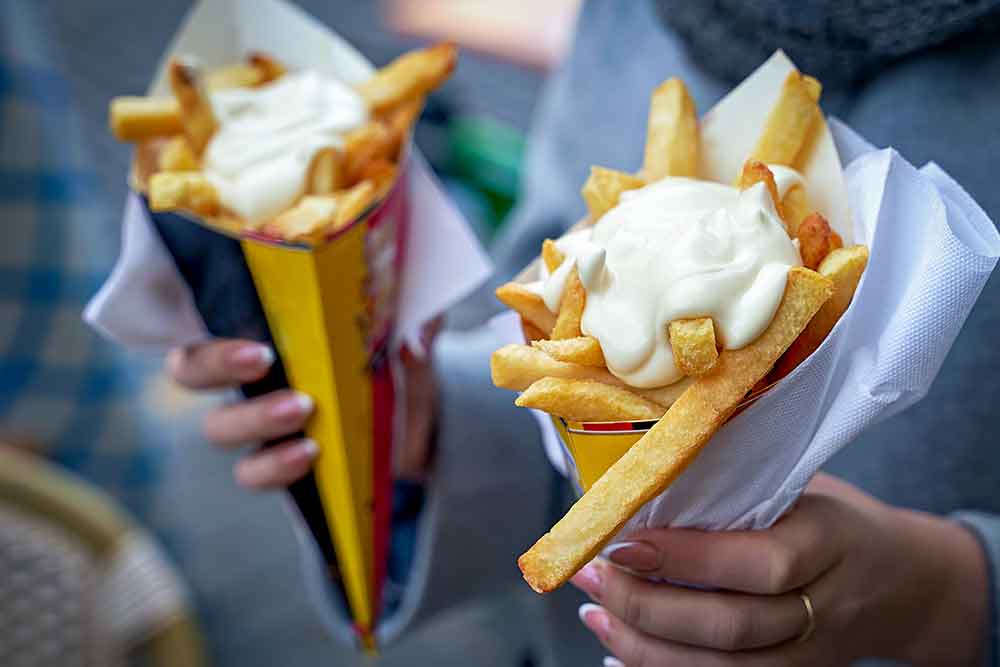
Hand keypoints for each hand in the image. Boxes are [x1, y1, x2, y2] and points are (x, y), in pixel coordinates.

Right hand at [167, 324, 439, 489]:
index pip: (210, 312)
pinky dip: (274, 466)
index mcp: (269, 326)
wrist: (421, 425)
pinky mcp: (275, 464)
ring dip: (253, 417)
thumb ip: (413, 324)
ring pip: (219, 426)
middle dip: (216, 362)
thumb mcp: (409, 334)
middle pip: (191, 369)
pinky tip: (309, 454)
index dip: (204, 319)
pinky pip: (252, 472)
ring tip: (302, 410)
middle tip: (263, 361)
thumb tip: (414, 335)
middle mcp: (250, 373)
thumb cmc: (399, 361)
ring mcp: (258, 422)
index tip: (255, 335)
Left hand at [571, 474, 987, 665]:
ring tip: (595, 614)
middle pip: (732, 626)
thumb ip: (736, 486)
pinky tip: (621, 652)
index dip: (685, 558)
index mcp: (827, 541)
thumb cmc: (833, 520)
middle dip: (647, 606)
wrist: (903, 582)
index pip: (759, 562)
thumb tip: (641, 478)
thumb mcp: (801, 487)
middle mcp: (821, 606)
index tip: (622, 542)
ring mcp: (810, 654)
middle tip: (592, 577)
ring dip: (645, 646)